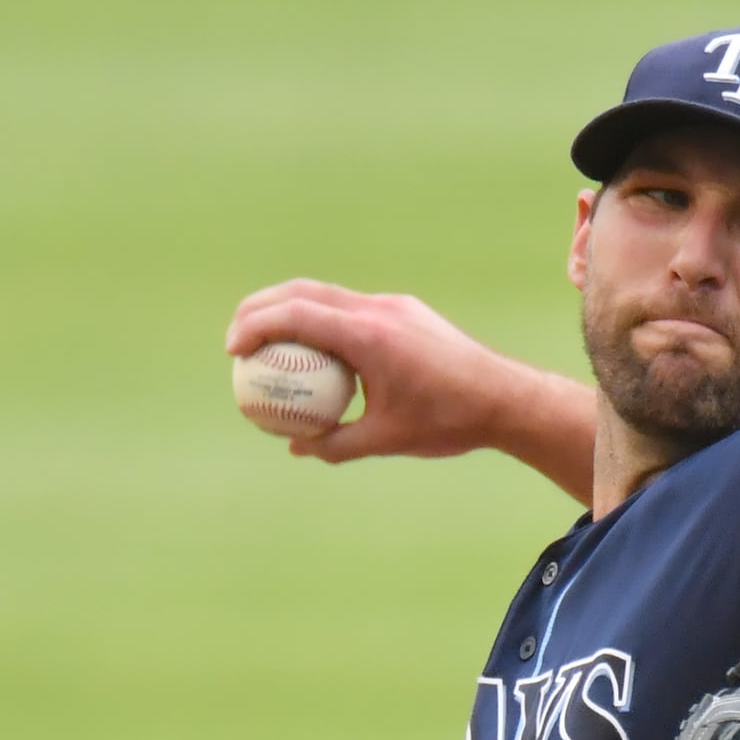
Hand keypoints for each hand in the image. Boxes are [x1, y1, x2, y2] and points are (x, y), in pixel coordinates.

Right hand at [227, 278, 521, 462]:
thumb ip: (336, 443)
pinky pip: (353, 308)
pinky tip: (318, 352)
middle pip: (303, 292)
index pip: (296, 315)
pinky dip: (324, 321)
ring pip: (328, 295)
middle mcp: (379, 310)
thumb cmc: (449, 421)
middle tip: (236, 340)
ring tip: (267, 342)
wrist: (506, 398)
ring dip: (292, 310)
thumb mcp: (387, 440)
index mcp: (369, 335)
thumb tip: (298, 447)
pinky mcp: (407, 312)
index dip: (255, 326)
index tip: (233, 352)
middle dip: (260, 308)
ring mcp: (395, 306)